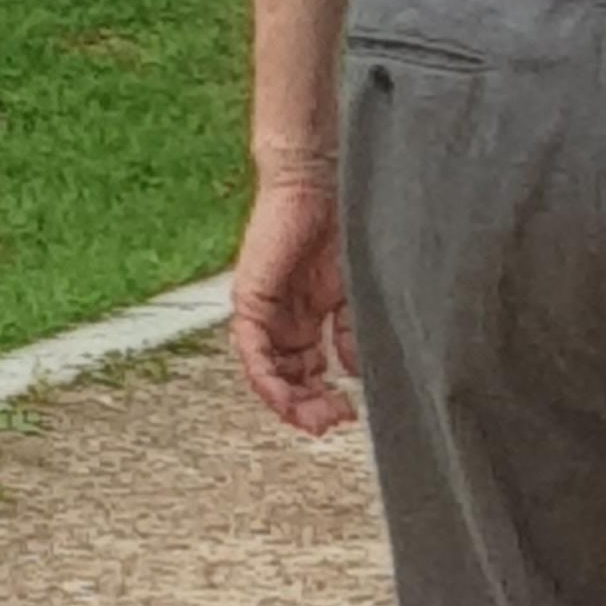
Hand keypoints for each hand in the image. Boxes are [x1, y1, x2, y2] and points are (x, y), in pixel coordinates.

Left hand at [230, 177, 359, 434]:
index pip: (310, 368)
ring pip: (268, 371)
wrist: (321, 182)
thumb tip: (353, 373)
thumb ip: (353, 332)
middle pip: (289, 376)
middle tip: (330, 423)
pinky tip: (286, 397)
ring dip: (289, 401)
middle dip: (309, 405)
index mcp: (310, 315)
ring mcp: (265, 311)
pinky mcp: (249, 300)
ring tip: (315, 418)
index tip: (346, 414)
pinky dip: (267, 379)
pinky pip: (251, 351)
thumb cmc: (343, 224)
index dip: (325, 395)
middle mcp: (284, 318)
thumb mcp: (355, 291)